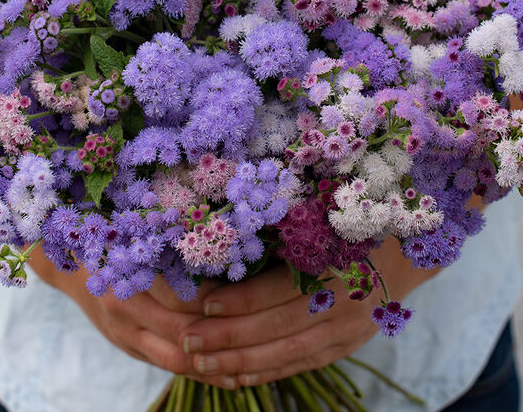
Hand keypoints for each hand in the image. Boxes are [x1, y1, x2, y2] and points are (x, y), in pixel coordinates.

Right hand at [28, 249, 237, 387]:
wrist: (66, 264)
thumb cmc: (108, 236)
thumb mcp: (133, 229)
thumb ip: (168, 236)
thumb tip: (214, 233)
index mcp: (128, 271)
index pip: (180, 293)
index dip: (217, 299)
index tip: (252, 293)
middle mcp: (124, 306)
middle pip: (182, 330)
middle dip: (221, 335)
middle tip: (263, 332)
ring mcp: (124, 332)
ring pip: (176, 357)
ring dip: (214, 362)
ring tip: (253, 362)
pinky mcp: (129, 347)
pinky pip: (168, 366)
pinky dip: (200, 373)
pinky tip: (230, 376)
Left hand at [177, 238, 437, 387]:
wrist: (403, 248)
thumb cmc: (346, 220)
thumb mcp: (319, 216)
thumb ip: (282, 229)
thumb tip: (225, 239)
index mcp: (334, 265)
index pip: (281, 291)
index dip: (242, 301)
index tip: (204, 304)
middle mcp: (343, 303)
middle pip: (279, 327)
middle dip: (230, 338)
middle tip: (188, 340)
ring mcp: (345, 331)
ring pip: (287, 353)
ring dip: (240, 362)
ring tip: (200, 362)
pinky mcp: (343, 347)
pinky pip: (300, 364)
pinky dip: (266, 372)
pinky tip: (234, 376)